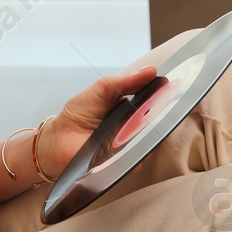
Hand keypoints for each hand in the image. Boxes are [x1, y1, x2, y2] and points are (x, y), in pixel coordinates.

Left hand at [36, 65, 158, 179]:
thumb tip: (151, 71)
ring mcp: (131, 143)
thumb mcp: (101, 89)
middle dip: (160, 114)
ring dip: (149, 133)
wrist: (60, 139)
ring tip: (135, 125)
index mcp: (131, 106)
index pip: (154, 100)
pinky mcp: (126, 161)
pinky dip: (138, 154)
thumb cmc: (80, 112)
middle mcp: (135, 124)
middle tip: (155, 106)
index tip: (171, 87)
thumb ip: (126, 81)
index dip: (164, 94)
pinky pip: (140, 159)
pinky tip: (128, 145)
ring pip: (152, 140)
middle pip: (157, 121)